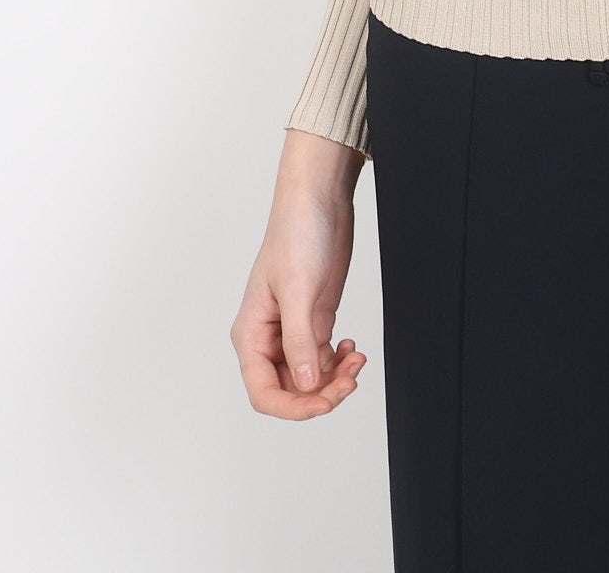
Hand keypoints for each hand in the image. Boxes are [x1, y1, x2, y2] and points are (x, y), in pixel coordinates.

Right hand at [231, 129, 371, 418]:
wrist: (319, 201)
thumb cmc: (296, 234)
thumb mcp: (298, 290)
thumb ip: (300, 341)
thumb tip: (307, 385)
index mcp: (251, 333)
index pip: (263, 391)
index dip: (292, 407)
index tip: (323, 404)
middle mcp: (269, 337)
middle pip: (290, 389)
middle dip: (321, 392)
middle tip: (351, 380)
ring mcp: (293, 329)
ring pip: (310, 376)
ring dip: (334, 377)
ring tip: (356, 360)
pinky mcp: (315, 318)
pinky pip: (324, 357)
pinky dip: (340, 361)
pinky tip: (353, 350)